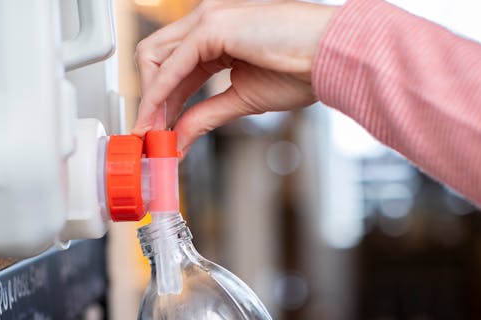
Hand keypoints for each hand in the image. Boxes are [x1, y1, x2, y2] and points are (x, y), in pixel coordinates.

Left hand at [133, 0, 337, 154]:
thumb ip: (206, 116)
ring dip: (149, 97)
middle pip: (154, 57)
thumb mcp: (242, 100)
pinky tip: (158, 117)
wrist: (332, 58)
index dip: (160, 99)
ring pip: (154, 56)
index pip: (172, 66)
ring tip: (152, 132)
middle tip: (150, 133)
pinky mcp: (213, 25)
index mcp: (216, 35)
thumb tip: (180, 138)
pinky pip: (173, 63)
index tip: (155, 129)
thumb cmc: (302, 70)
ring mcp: (208, 18)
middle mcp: (207, 21)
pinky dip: (160, 93)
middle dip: (148, 98)